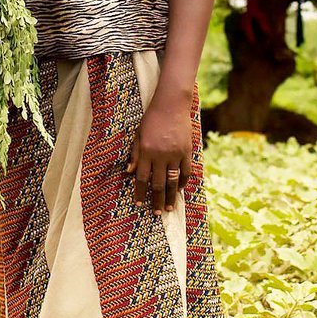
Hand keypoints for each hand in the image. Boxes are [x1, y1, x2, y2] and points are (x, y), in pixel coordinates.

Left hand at [125, 95, 192, 212]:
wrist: (171, 104)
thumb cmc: (151, 118)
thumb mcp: (138, 134)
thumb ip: (135, 154)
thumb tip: (129, 173)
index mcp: (146, 151)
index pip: (142, 178)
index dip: (140, 193)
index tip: (140, 204)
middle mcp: (160, 155)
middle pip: (158, 184)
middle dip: (157, 200)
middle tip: (157, 213)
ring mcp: (175, 154)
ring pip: (173, 181)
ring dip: (171, 196)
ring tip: (170, 208)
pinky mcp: (187, 151)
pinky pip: (186, 172)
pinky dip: (183, 182)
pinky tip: (180, 190)